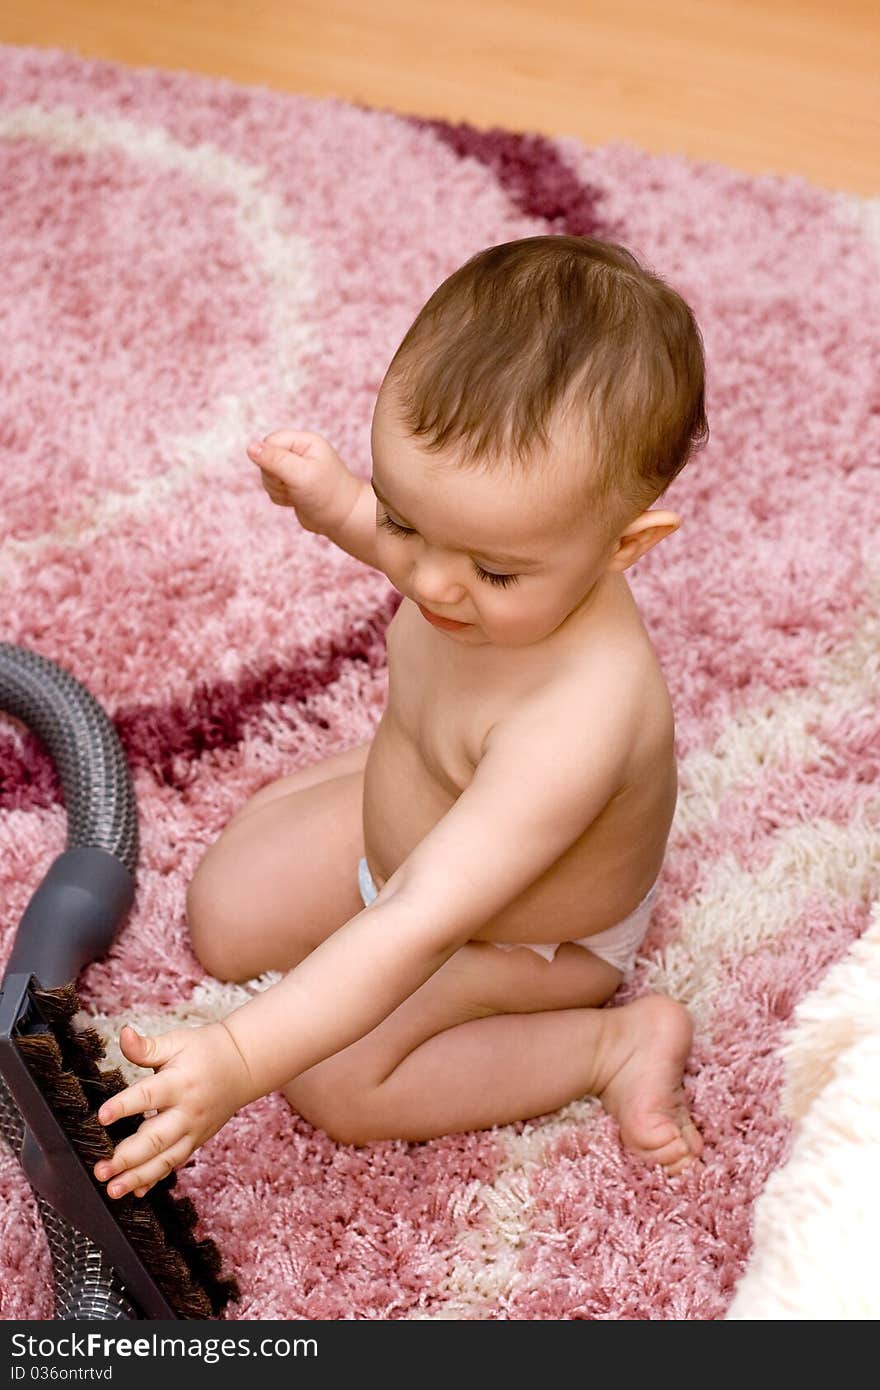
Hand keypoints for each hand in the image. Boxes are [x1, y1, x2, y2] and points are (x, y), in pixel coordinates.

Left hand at [92, 1021, 253, 1199]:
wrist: (242, 1065)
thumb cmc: (205, 1050)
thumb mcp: (177, 1041)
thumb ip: (147, 1046)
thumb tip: (123, 1034)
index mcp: (180, 1082)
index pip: (149, 1095)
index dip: (124, 1106)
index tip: (101, 1116)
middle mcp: (187, 1111)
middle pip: (156, 1138)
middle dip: (127, 1157)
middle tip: (101, 1169)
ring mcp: (193, 1130)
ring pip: (165, 1159)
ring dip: (137, 1176)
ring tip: (113, 1190)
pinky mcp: (195, 1141)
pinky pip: (174, 1163)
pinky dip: (155, 1179)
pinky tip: (135, 1191)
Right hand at [246, 429, 352, 534]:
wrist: (344, 520)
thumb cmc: (327, 494)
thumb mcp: (300, 474)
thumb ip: (275, 460)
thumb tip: (250, 447)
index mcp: (304, 441)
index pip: (270, 441)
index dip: (270, 459)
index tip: (285, 474)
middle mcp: (299, 452)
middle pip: (265, 459)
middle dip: (274, 478)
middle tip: (294, 486)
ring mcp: (294, 469)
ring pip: (266, 476)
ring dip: (277, 490)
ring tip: (297, 495)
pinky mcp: (291, 485)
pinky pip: (271, 489)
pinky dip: (280, 498)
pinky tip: (296, 501)